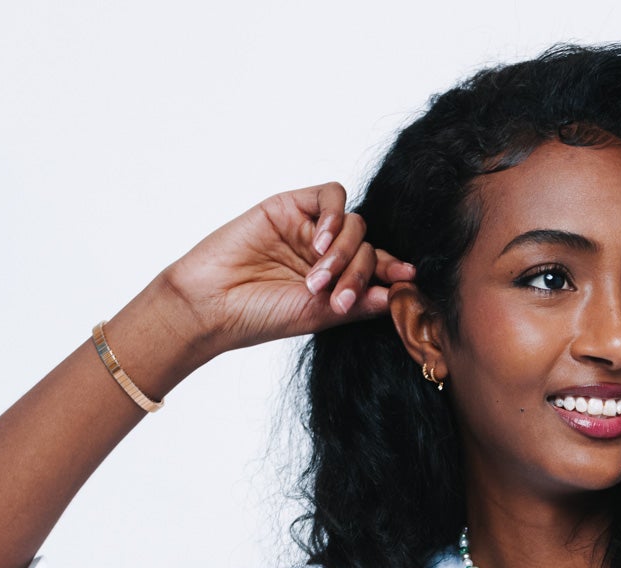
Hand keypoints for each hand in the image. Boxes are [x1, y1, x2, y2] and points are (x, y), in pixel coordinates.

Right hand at [162, 182, 416, 354]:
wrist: (212, 304)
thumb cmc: (258, 317)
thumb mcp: (315, 316)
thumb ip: (355, 304)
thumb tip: (393, 296)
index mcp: (334, 284)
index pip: (374, 271)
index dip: (393, 272)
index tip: (408, 279)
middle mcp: (325, 256)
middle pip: (367, 247)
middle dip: (360, 271)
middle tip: (339, 297)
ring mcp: (308, 230)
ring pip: (354, 224)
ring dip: (344, 251)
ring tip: (318, 277)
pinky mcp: (290, 206)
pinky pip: (331, 195)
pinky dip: (334, 216)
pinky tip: (317, 241)